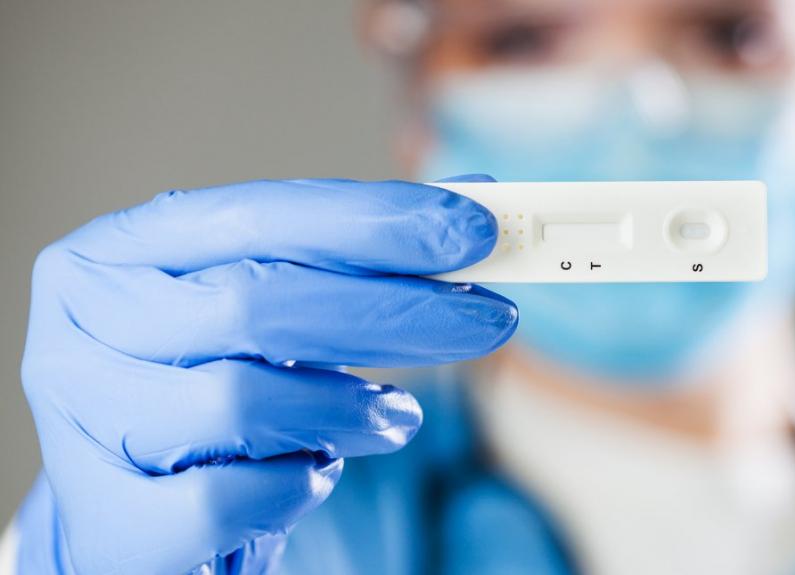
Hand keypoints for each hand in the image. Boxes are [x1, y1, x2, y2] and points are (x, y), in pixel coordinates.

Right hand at [18, 177, 516, 572]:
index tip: (475, 228)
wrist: (139, 501)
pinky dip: (295, 485)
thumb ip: (358, 257)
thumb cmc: (210, 384)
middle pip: (258, 302)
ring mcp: (88, 420)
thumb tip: (476, 199)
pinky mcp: (109, 515)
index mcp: (125, 252)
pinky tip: (312, 472)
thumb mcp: (273, 310)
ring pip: (241, 400)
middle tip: (491, 320)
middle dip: (396, 310)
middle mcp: (89, 323)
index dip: (376, 220)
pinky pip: (227, 498)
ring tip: (392, 416)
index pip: (261, 215)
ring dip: (347, 408)